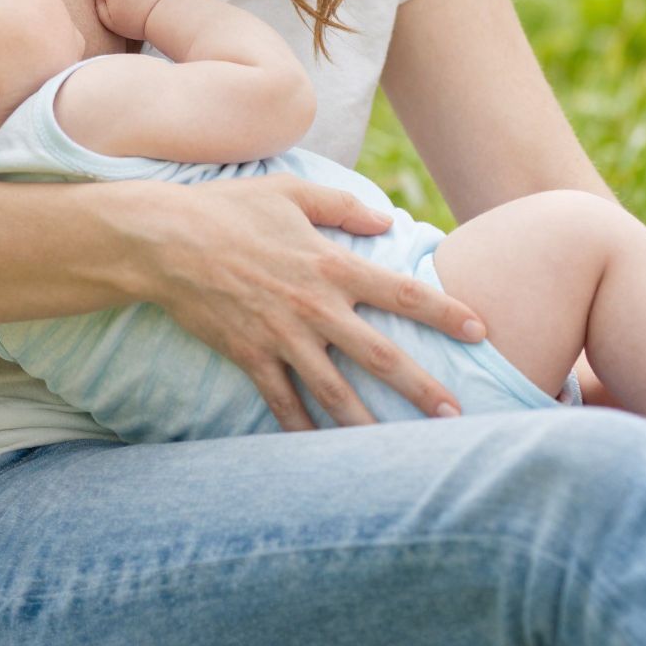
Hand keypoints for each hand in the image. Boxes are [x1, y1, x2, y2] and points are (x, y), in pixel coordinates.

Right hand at [138, 174, 486, 430]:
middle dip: (424, 388)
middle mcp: (314, 306)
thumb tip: (387, 221)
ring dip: (372, 423)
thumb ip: (343, 206)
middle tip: (457, 415)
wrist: (164, 240)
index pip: (402, 293)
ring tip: (401, 450)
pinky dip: (303, 430)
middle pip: (381, 356)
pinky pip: (283, 403)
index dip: (445, 311)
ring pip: (336, 391)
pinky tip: (324, 454)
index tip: (480, 330)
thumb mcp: (291, 191)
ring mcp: (282, 336)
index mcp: (332, 264)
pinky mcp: (250, 356)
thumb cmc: (228, 207)